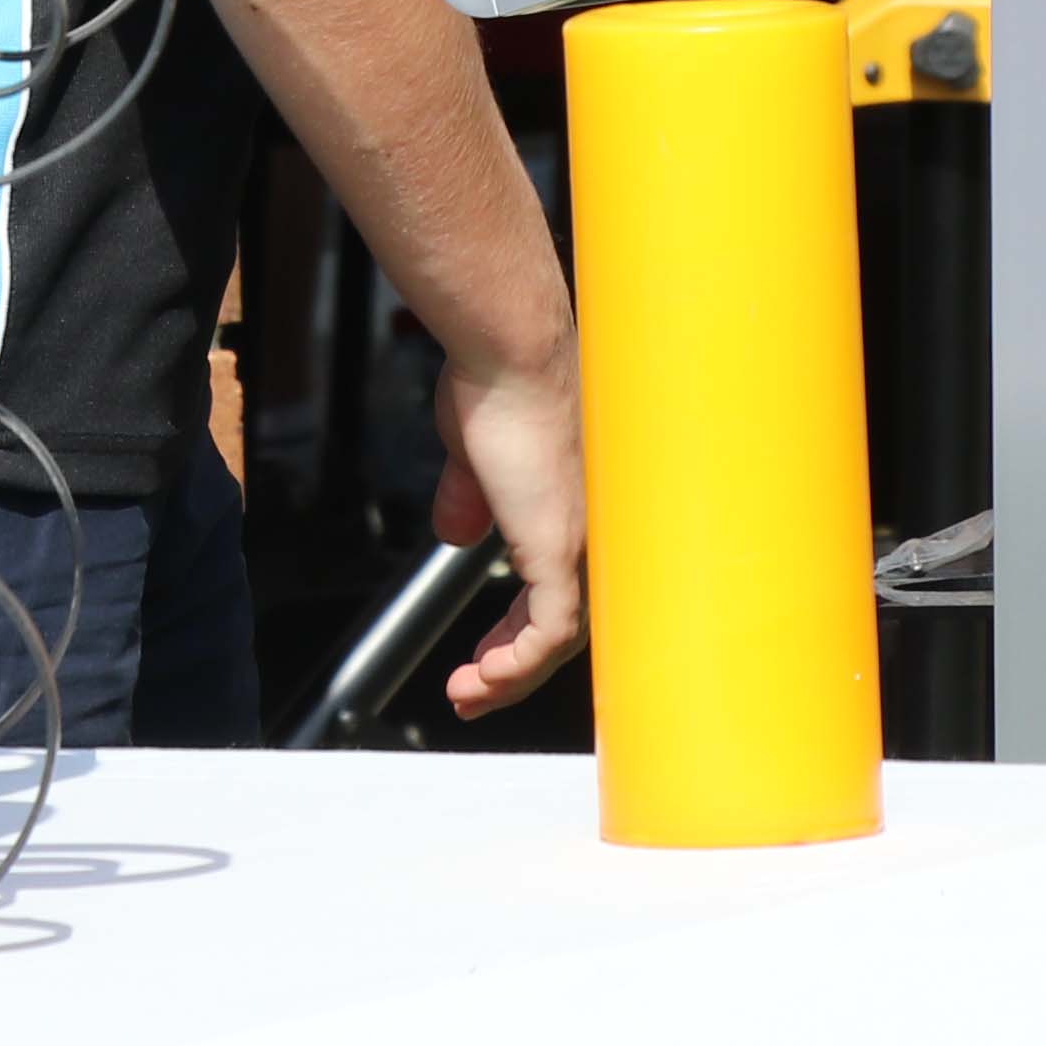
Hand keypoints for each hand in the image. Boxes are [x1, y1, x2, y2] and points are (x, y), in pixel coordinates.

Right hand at [425, 339, 587, 715]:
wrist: (509, 351)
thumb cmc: (495, 383)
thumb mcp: (474, 455)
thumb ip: (470, 497)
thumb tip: (454, 533)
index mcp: (573, 510)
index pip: (561, 590)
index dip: (520, 629)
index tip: (489, 655)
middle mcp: (592, 533)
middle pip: (565, 624)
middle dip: (513, 664)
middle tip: (474, 688)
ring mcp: (583, 543)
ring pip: (561, 639)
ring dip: (510, 675)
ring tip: (467, 694)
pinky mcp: (562, 551)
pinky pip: (550, 633)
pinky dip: (519, 664)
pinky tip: (486, 677)